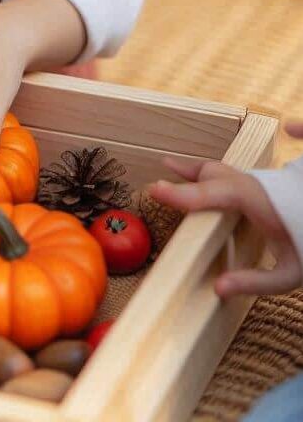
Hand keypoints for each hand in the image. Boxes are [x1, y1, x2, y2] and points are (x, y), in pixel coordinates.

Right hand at [148, 132, 302, 297]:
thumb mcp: (293, 274)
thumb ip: (256, 281)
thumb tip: (218, 289)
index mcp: (255, 200)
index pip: (209, 194)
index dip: (181, 193)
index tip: (154, 189)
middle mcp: (253, 185)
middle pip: (212, 177)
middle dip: (185, 179)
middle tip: (158, 185)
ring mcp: (260, 182)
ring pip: (222, 172)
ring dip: (196, 171)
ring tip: (173, 166)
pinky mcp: (267, 186)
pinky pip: (233, 174)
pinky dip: (212, 170)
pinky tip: (217, 155)